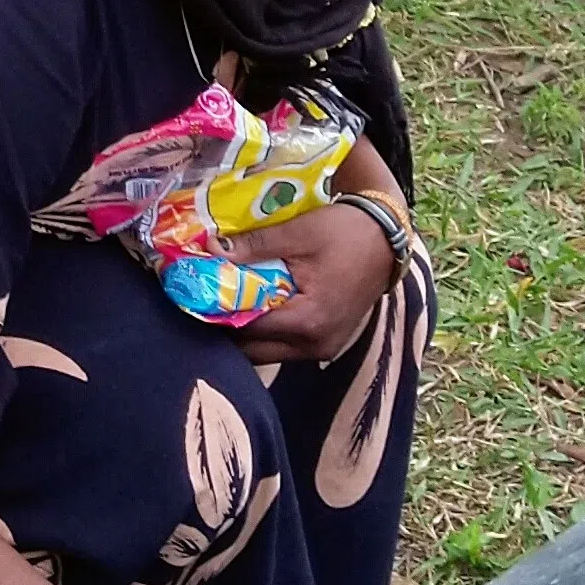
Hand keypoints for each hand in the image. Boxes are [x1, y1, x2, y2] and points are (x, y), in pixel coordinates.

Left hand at [220, 198, 401, 358]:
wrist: (388, 238)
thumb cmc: (346, 233)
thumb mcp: (299, 232)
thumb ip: (254, 245)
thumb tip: (211, 250)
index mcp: (307, 321)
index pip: (246, 330)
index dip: (217, 313)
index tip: (195, 295)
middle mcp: (315, 345)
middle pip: (254, 351)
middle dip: (228, 328)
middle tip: (207, 301)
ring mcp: (323, 348)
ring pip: (269, 352)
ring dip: (248, 333)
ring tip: (230, 302)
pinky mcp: (327, 343)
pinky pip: (286, 347)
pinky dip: (268, 332)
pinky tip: (257, 306)